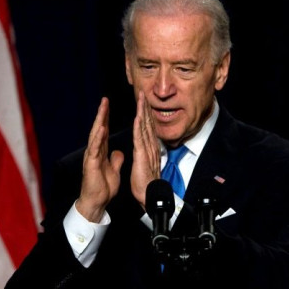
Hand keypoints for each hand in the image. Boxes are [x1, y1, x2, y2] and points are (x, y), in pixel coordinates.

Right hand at [75, 97, 123, 222]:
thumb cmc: (103, 187)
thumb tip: (118, 151)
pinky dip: (98, 138)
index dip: (107, 119)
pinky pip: (95, 148)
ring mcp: (91, 156)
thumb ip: (115, 159)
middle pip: (98, 129)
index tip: (109, 106)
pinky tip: (101, 128)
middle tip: (105, 100)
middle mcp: (95, 151)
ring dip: (99, 121)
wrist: (96, 201)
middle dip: (102, 114)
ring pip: (95, 135)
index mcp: (101, 152)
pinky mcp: (90, 164)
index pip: (104, 132)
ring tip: (103, 108)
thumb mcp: (113, 169)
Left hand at [130, 91, 160, 207]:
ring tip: (141, 98)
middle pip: (149, 123)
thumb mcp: (146, 164)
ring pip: (145, 127)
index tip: (143, 102)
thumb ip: (146, 153)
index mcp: (150, 147)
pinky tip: (138, 116)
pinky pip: (140, 138)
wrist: (150, 195)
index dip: (146, 114)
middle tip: (143, 93)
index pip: (148, 127)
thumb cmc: (146, 183)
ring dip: (143, 112)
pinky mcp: (142, 155)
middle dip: (145, 107)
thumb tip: (145, 147)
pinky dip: (139, 126)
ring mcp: (147, 149)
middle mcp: (151, 146)